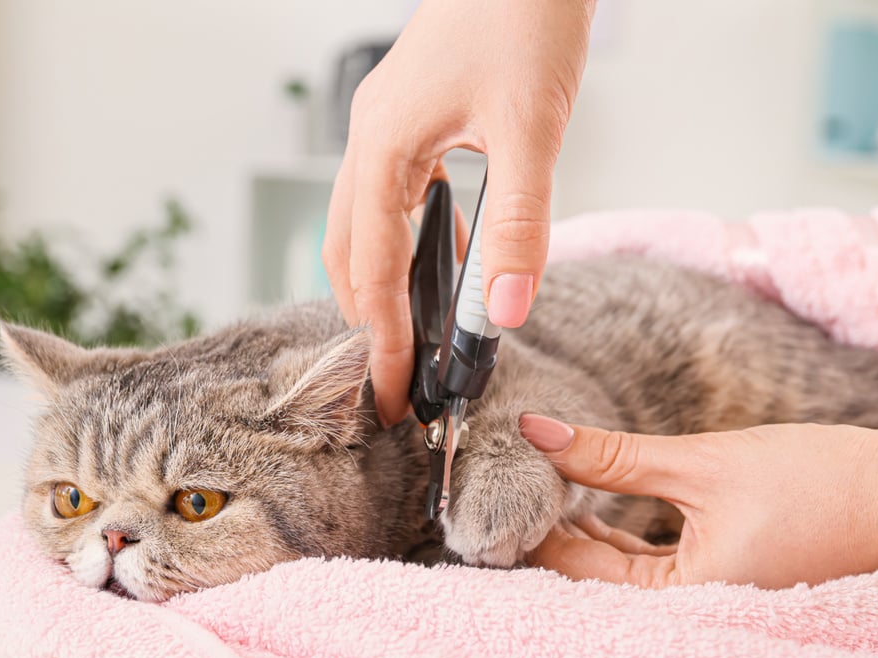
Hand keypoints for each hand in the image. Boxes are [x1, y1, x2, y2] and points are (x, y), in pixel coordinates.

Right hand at [323, 0, 594, 425]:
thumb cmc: (523, 17)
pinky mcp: (411, 121)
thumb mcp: (530, 128)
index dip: (383, 341)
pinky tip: (448, 260)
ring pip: (364, 229)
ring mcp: (386, 130)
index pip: (371, 272)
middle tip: (396, 380)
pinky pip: (395, 199)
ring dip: (385, 285)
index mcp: (383, 149)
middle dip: (369, 322)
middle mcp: (370, 142)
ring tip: (415, 337)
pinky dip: (411, 243)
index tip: (393, 398)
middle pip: (347, 255)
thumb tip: (502, 311)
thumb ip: (519, 223)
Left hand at [518, 415, 877, 588]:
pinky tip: (595, 506)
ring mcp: (709, 597)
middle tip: (508, 484)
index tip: (494, 488)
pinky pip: (656, 563)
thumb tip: (538, 431)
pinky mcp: (724, 575)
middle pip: (594, 577)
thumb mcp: (701, 463)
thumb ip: (612, 455)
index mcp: (684, 601)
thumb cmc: (820, 482)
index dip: (531, 527)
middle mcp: (693, 612)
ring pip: (623, 570)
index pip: (577, 571)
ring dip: (585, 532)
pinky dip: (623, 536)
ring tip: (544, 487)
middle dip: (553, 530)